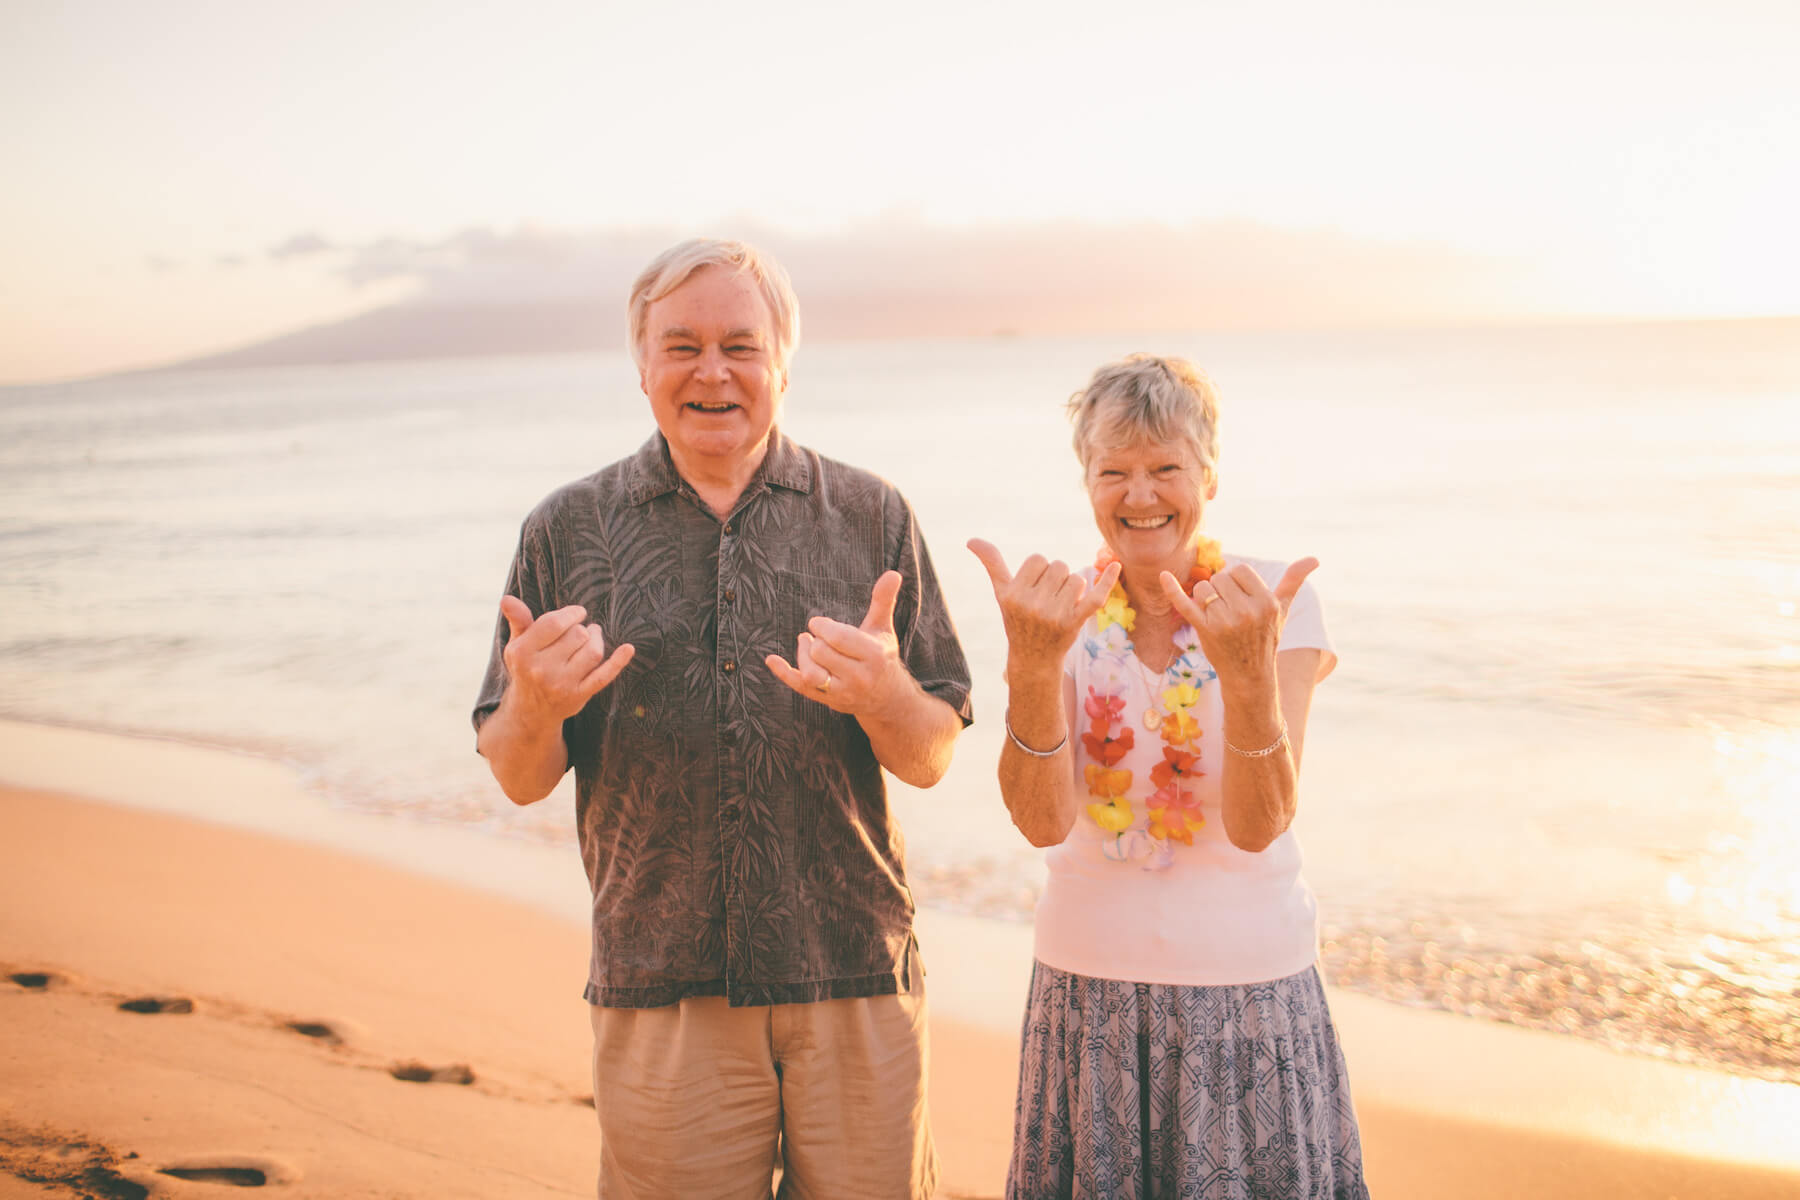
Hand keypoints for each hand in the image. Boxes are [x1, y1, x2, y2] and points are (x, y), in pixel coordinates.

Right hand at [498, 595, 634, 723]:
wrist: (531, 710)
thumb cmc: (527, 667)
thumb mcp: (518, 644)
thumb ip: (519, 620)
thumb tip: (507, 598)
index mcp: (522, 653)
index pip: (553, 623)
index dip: (570, 614)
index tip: (578, 613)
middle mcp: (541, 670)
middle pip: (577, 635)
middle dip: (582, 629)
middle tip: (580, 632)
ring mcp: (561, 685)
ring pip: (592, 652)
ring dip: (597, 640)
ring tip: (593, 636)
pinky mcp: (578, 696)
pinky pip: (603, 676)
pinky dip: (618, 662)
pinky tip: (628, 649)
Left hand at [765, 571, 909, 715]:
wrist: (886, 697)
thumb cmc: (881, 655)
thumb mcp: (883, 628)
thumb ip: (883, 601)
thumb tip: (893, 574)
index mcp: (874, 656)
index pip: (839, 638)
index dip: (823, 626)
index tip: (819, 623)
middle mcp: (859, 678)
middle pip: (821, 653)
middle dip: (816, 639)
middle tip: (818, 635)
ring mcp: (842, 693)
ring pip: (810, 673)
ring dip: (802, 655)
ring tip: (806, 643)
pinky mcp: (827, 701)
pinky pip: (800, 688)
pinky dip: (783, 673)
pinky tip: (770, 659)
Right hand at [967, 538, 1121, 673]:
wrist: (1034, 659)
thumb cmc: (1017, 619)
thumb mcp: (1002, 593)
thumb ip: (991, 563)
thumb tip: (971, 539)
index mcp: (1013, 594)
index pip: (1038, 559)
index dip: (1039, 570)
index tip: (1034, 588)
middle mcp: (1031, 605)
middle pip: (1058, 566)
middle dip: (1057, 578)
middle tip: (1048, 599)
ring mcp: (1054, 616)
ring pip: (1076, 578)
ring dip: (1073, 588)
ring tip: (1061, 606)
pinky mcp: (1074, 624)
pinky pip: (1095, 597)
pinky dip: (1107, 581)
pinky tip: (1116, 566)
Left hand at [1158, 558, 1317, 681]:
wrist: (1249, 676)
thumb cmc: (1265, 638)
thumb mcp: (1282, 610)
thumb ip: (1293, 582)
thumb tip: (1315, 559)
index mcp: (1267, 602)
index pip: (1240, 570)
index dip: (1237, 582)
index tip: (1242, 600)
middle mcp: (1248, 611)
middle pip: (1220, 577)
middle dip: (1221, 590)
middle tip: (1231, 613)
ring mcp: (1225, 622)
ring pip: (1203, 588)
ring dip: (1206, 600)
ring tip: (1219, 619)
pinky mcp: (1205, 630)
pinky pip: (1185, 603)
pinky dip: (1173, 590)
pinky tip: (1164, 576)